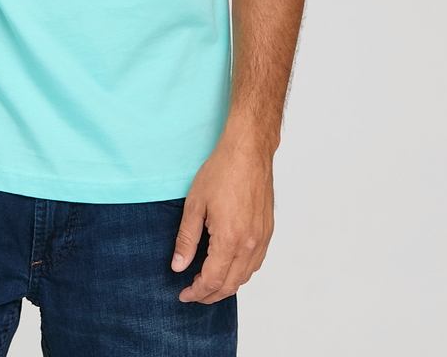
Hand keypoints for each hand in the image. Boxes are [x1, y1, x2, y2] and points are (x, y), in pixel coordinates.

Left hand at [171, 136, 273, 302]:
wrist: (248, 151)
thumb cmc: (222, 171)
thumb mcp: (195, 204)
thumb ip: (186, 239)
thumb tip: (179, 266)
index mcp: (230, 240)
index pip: (212, 280)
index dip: (196, 292)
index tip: (183, 294)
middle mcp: (250, 244)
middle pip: (230, 284)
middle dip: (210, 295)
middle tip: (193, 293)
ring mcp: (262, 238)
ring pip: (245, 276)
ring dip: (226, 285)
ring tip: (208, 282)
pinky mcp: (267, 230)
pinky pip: (256, 263)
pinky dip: (241, 272)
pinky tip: (229, 266)